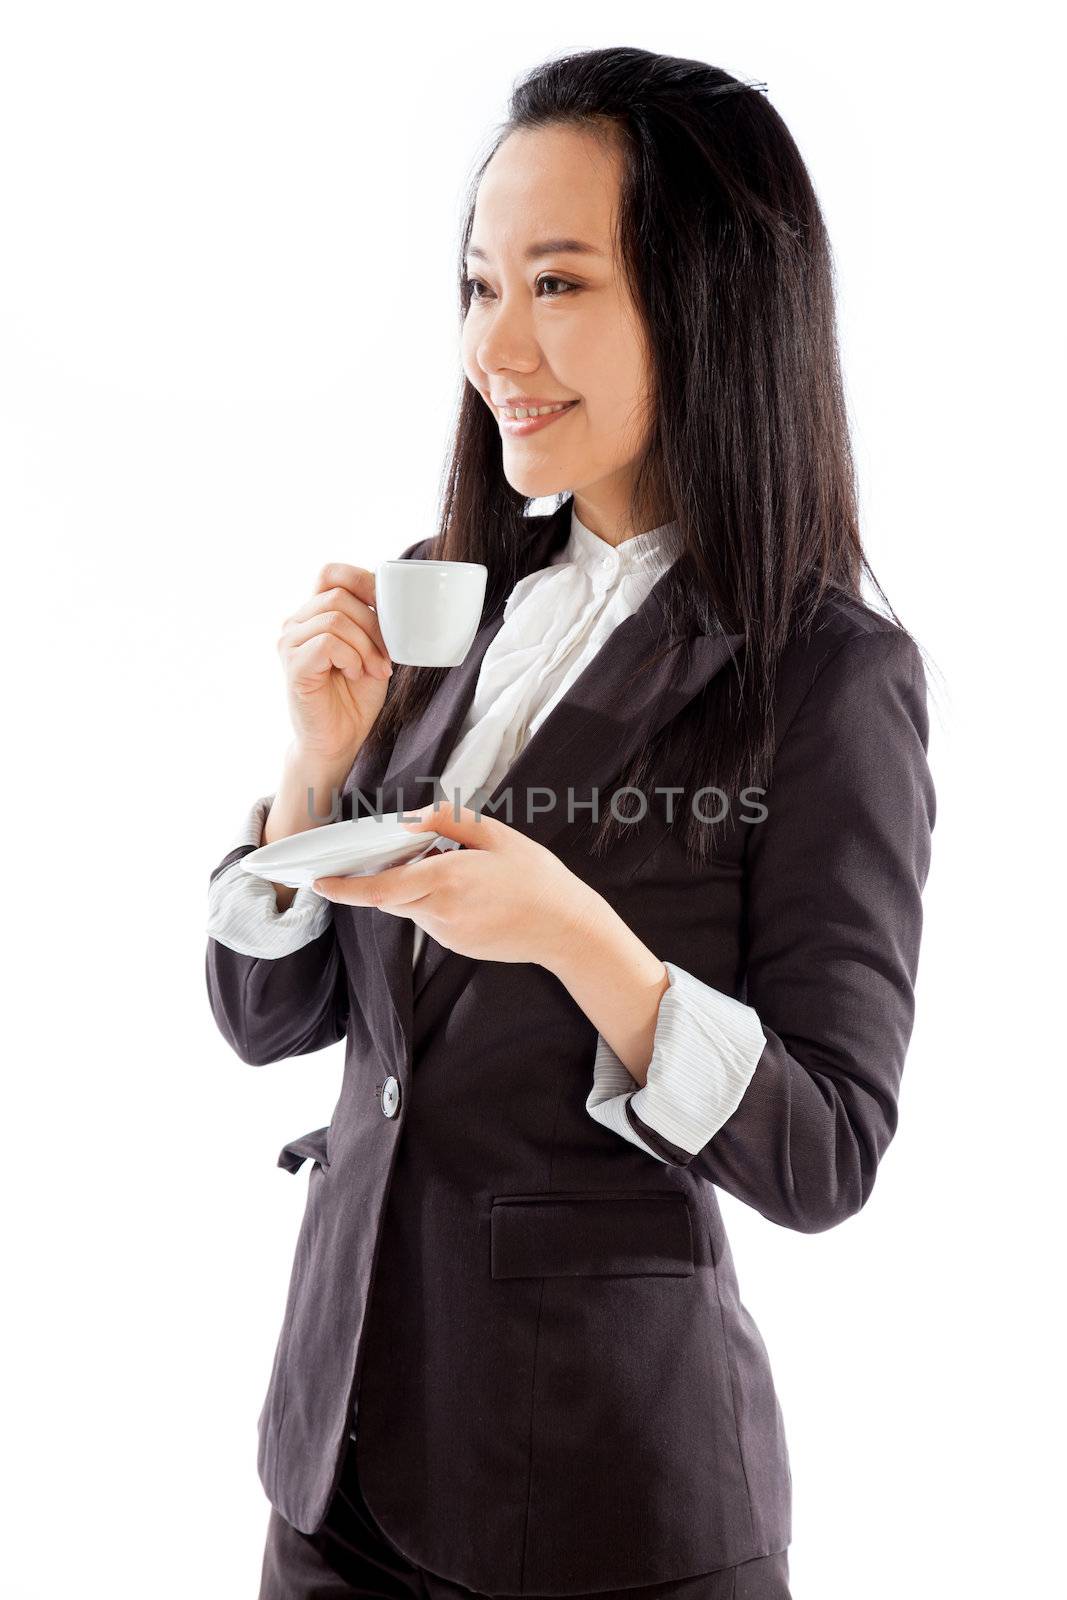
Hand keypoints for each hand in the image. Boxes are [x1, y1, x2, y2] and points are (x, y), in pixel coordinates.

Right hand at [277, 562, 394, 764]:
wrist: (340, 741)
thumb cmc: (356, 698)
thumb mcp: (372, 650)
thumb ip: (373, 621)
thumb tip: (394, 595)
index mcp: (314, 614)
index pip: (331, 573)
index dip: (362, 581)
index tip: (389, 609)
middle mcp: (296, 624)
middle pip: (338, 595)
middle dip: (373, 625)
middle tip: (385, 657)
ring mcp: (289, 644)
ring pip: (335, 619)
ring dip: (365, 645)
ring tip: (372, 670)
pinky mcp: (293, 666)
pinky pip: (327, 643)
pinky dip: (351, 657)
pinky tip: (355, 675)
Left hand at [311, 800, 599, 968]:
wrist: (567, 929)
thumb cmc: (537, 878)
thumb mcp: (496, 835)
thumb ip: (448, 821)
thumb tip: (409, 818)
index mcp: (447, 879)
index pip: (380, 888)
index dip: (346, 888)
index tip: (320, 882)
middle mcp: (440, 911)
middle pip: (389, 896)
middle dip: (382, 878)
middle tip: (394, 855)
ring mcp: (447, 934)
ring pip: (410, 908)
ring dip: (415, 887)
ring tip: (455, 869)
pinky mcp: (456, 946)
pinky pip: (430, 920)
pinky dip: (434, 902)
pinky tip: (469, 893)